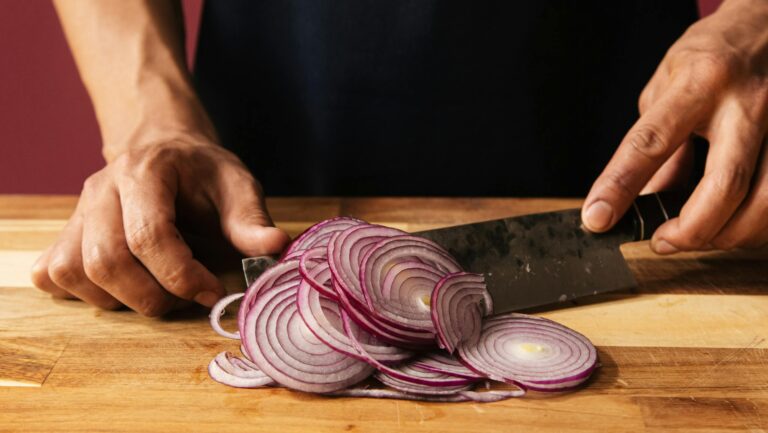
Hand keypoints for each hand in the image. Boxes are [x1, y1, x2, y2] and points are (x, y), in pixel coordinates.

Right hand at [30, 136, 289, 315]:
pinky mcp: (65, 232)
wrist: (164, 147)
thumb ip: (251, 218)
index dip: (182, 276)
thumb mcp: (236, 183)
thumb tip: (276, 247)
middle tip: (188, 297)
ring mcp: (77, 211)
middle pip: (106, 261)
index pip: (148, 236)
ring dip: (121, 299)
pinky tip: (123, 286)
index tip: (213, 293)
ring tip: (160, 290)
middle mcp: (101, 189)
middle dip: (153, 295)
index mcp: (145, 171)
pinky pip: (54, 275)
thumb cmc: (202, 171)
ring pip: (76, 273)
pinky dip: (85, 294)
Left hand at [582, 0, 767, 253]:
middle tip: (663, 241)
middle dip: (690, 229)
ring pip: (765, 201)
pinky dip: (757, 222)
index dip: (620, 186)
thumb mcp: (668, 84)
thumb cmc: (714, 53)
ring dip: (728, 235)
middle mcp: (747, 101)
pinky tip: (736, 222)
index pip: (651, 142)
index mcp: (700, 82)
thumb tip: (645, 197)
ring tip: (698, 236)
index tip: (598, 218)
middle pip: (723, 185)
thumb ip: (656, 141)